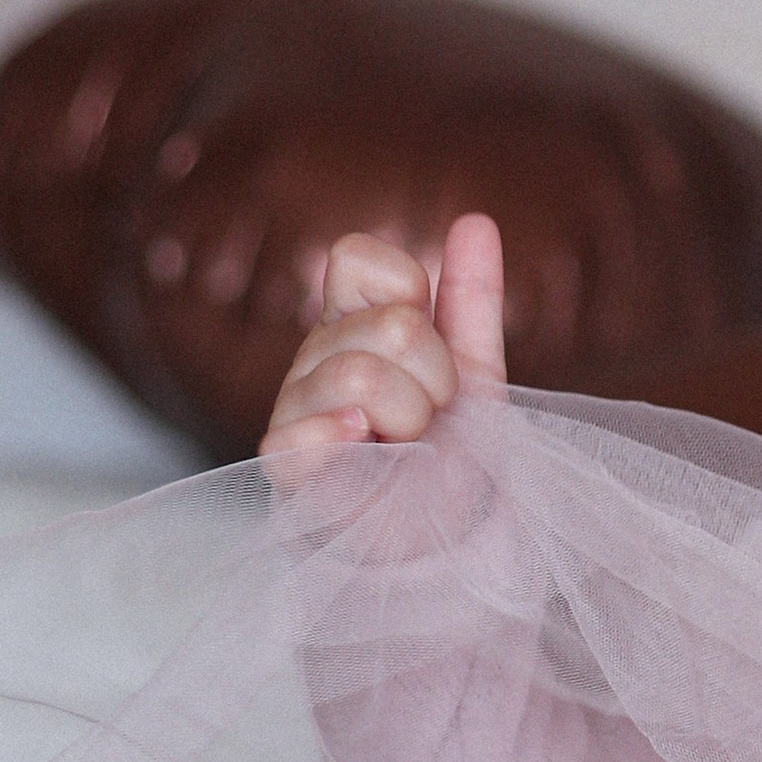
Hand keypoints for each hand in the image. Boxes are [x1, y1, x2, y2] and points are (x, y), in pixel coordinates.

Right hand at [258, 213, 507, 464]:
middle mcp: (314, 356)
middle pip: (388, 323)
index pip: (356, 258)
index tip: (433, 347)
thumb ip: (472, 297)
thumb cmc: (451, 456)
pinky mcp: (285, 462)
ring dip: (409, 418)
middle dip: (435, 377)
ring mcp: (294, 407)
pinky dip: (349, 443)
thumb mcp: (476, 371)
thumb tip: (476, 220)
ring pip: (358, 373)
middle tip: (430, 417)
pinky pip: (303, 429)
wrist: (442, 541)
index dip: (411, 296)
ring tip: (404, 445)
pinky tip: (364, 453)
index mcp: (351, 325)